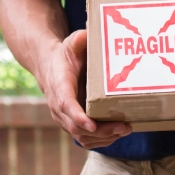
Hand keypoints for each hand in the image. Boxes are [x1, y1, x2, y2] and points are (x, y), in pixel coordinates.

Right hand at [39, 29, 131, 148]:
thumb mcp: (70, 43)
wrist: (49, 67)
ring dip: (103, 137)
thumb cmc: (64, 55)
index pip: (66, 104)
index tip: (92, 124)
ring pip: (80, 136)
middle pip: (76, 126)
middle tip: (124, 126)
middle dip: (101, 130)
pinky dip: (100, 140)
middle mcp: (58, 106)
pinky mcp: (70, 123)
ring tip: (125, 129)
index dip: (78, 117)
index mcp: (59, 86)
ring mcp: (63, 117)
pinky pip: (83, 138)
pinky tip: (116, 134)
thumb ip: (78, 40)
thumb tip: (88, 33)